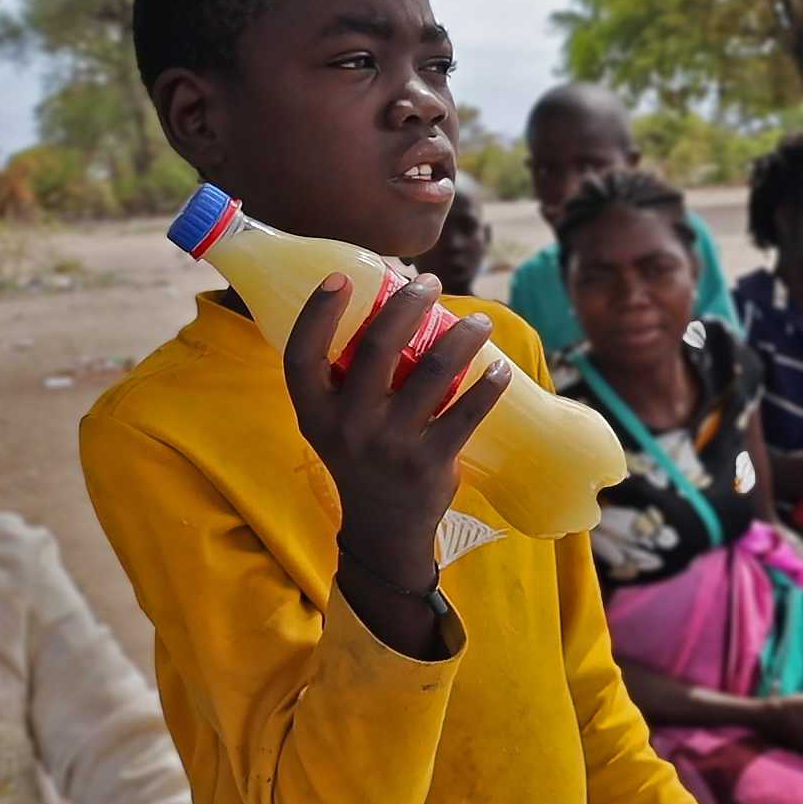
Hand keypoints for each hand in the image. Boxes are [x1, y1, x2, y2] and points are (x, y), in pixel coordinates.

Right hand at [284, 273, 512, 585]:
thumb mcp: (335, 423)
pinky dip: (488, 384)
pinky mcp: (429, 462)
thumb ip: (347, 378)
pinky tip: (499, 366)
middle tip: (431, 282)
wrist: (384, 527)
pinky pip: (466, 412)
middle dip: (407, 304)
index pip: (302, 355)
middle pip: (377, 348)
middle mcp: (348, 426)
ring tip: (479, 319)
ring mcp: (390, 445)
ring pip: (434, 371)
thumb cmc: (361, 455)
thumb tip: (390, 306)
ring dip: (462, 336)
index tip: (343, 276)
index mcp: (316, 412)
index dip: (318, 313)